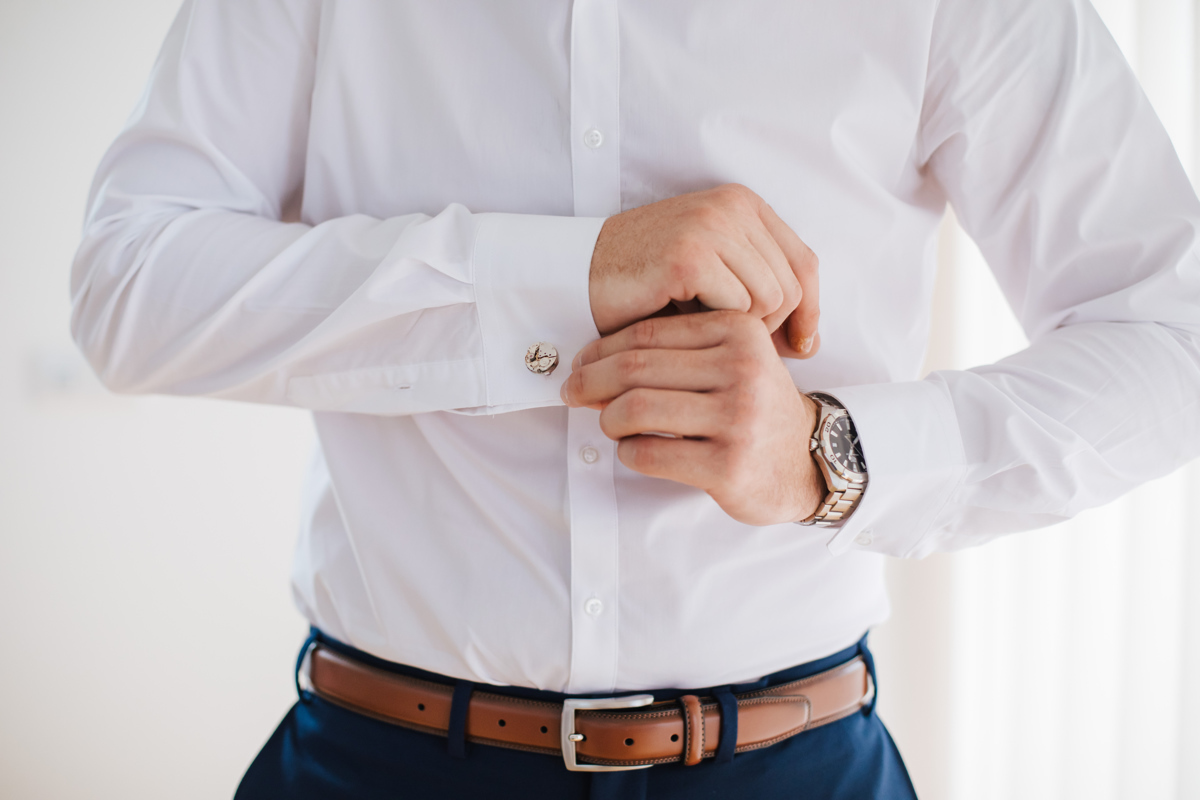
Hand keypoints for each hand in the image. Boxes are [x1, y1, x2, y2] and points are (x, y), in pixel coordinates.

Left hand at [560, 310, 826, 525]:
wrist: (806, 459)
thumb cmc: (752, 406)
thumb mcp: (728, 359)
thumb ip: (673, 352)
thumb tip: (589, 361)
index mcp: (739, 332)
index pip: (648, 334)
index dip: (600, 350)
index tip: (579, 365)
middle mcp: (742, 370)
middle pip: (634, 370)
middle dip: (590, 383)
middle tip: (573, 394)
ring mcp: (738, 419)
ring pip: (634, 410)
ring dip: (608, 420)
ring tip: (611, 426)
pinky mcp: (728, 465)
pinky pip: (648, 454)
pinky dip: (628, 453)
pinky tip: (636, 451)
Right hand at [589, 184, 819, 354]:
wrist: (582, 274)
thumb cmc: (647, 284)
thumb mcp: (716, 277)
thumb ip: (760, 290)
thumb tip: (810, 342)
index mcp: (743, 204)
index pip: (804, 262)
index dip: (810, 310)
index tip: (801, 347)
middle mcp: (732, 206)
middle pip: (793, 285)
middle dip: (772, 328)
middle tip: (736, 349)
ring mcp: (711, 226)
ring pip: (770, 298)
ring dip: (743, 329)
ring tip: (707, 333)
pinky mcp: (690, 256)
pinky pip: (738, 307)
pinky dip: (719, 328)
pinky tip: (690, 327)